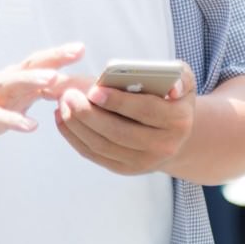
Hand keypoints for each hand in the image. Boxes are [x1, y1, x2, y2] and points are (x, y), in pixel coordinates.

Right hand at [0, 43, 83, 158]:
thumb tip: (61, 88)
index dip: (60, 57)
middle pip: (28, 66)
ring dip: (32, 81)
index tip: (82, 49)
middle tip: (77, 50)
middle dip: (53, 57)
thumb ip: (29, 94)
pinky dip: (14, 121)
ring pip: (11, 86)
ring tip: (54, 81)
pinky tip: (31, 126)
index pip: (38, 65)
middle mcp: (0, 87)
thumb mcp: (5, 101)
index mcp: (10, 83)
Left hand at [53, 60, 196, 175]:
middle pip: (119, 132)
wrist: (175, 134)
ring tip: (62, 105)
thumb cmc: (171, 97)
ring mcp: (143, 162)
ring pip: (103, 146)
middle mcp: (163, 146)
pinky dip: (75, 138)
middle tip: (68, 96)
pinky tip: (63, 119)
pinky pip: (95, 155)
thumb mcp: (182, 80)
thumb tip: (172, 86)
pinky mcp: (125, 169)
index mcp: (178, 120)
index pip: (146, 111)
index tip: (93, 90)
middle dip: (89, 115)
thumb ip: (178, 75)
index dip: (118, 102)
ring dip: (78, 126)